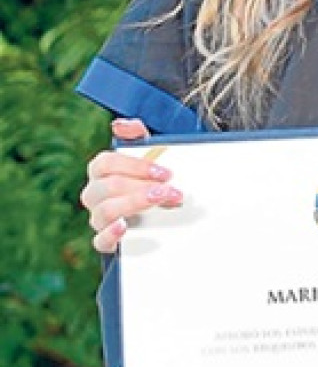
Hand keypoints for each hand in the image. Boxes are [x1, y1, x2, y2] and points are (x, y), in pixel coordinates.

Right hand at [80, 117, 182, 252]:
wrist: (157, 214)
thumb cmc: (149, 179)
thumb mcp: (149, 154)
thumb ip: (138, 136)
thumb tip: (120, 125)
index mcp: (101, 171)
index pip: (105, 163)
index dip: (136, 166)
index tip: (165, 172)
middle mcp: (95, 194)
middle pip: (109, 187)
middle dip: (143, 187)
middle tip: (172, 190)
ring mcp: (98, 218)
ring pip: (105, 210)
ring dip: (135, 204)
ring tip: (161, 201)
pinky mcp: (106, 241)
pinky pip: (100, 240)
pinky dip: (111, 234)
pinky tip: (125, 226)